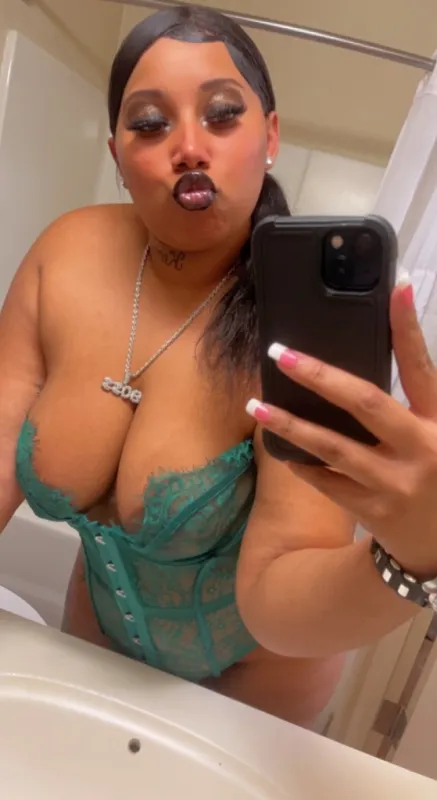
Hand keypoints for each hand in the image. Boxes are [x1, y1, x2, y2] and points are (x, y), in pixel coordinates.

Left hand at [247, 278, 436, 578]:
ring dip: (289, 425)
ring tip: (256, 404)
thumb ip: (418, 400)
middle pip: (364, 402)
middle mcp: (421, 450)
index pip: (422, 367)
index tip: (396, 286)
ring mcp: (393, 484)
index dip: (408, 327)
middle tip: (280, 353)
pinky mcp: (371, 510)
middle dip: (318, 375)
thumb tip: (384, 345)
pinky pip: (326, 481)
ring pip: (332, 446)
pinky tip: (279, 446)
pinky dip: (302, 461)